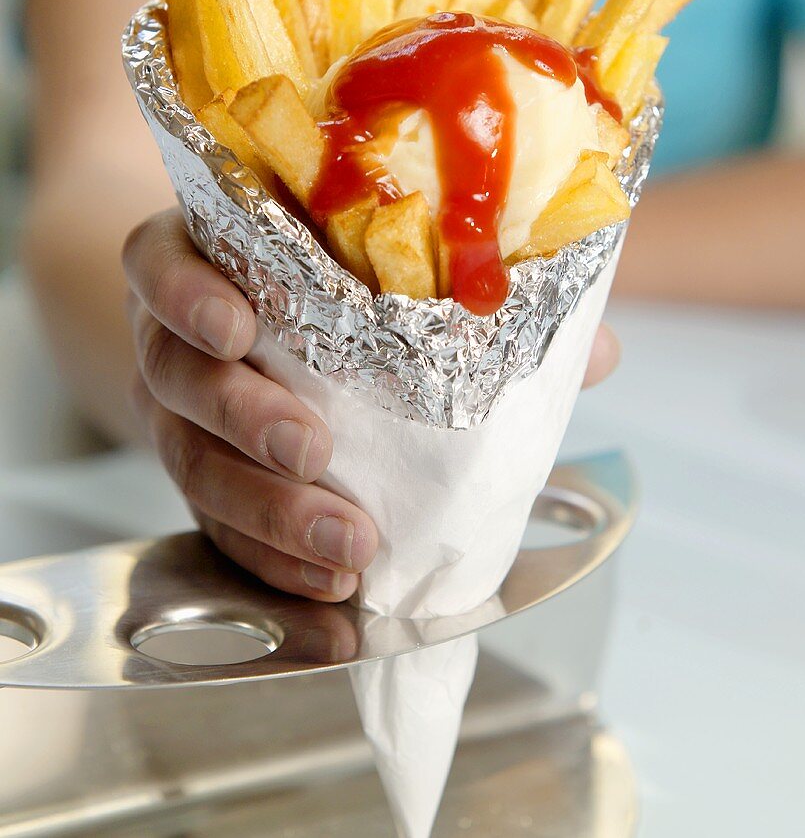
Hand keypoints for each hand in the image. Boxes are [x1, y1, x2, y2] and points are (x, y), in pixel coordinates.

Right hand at [124, 210, 618, 602]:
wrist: (257, 327)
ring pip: (187, 461)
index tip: (238, 326)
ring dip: (262, 509)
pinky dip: (267, 561)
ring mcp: (179, 413)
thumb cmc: (333, 290)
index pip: (161, 262)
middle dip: (241, 417)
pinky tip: (322, 589)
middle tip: (310, 450)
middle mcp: (178, 335)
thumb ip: (482, 303)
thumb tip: (597, 353)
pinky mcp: (199, 479)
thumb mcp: (385, 276)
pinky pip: (212, 528)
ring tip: (343, 546)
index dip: (186, 294)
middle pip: (176, 375)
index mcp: (210, 261)